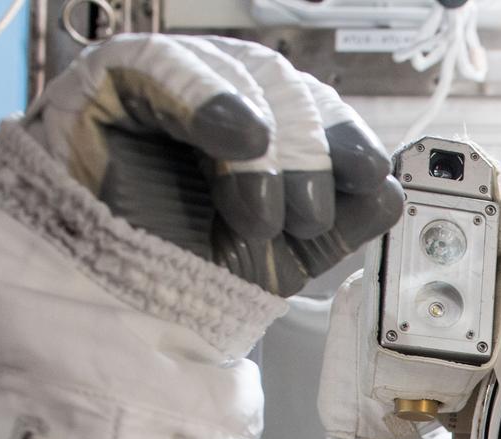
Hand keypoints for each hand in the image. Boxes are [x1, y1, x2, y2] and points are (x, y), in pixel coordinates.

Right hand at [26, 34, 402, 296]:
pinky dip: (208, 98)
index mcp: (264, 133)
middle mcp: (220, 101)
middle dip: (311, 155)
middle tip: (304, 216)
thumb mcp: (284, 257)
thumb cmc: (184, 275)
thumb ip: (340, 221)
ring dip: (268, 147)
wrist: (108, 310)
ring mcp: (168, 87)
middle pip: (288, 89)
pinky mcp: (110, 83)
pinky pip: (163, 67)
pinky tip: (238, 134)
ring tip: (258, 212)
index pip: (320, 110)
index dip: (350, 140)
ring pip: (241, 76)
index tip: (372, 177)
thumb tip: (392, 191)